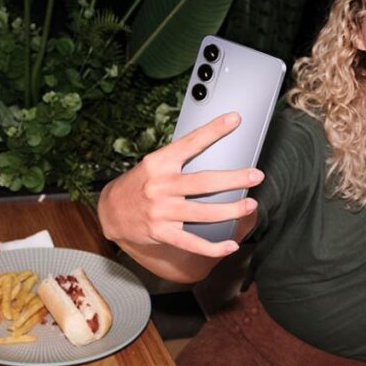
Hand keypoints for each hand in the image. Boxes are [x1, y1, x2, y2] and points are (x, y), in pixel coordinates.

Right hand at [98, 112, 263, 258]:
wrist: (110, 211)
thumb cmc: (139, 184)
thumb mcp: (154, 164)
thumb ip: (179, 159)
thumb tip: (215, 151)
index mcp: (159, 163)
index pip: (190, 143)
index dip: (214, 130)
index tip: (235, 119)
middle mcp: (161, 186)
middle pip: (204, 182)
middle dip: (233, 179)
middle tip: (256, 175)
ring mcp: (162, 211)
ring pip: (203, 213)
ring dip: (230, 210)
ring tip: (250, 205)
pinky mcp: (162, 232)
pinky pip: (192, 242)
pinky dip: (213, 246)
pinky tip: (230, 245)